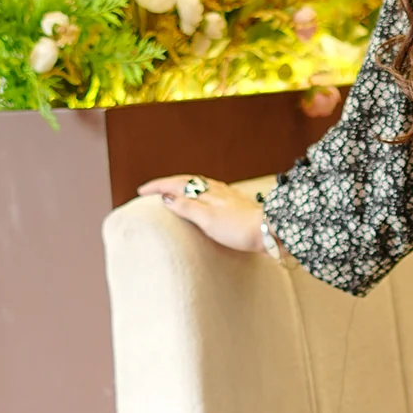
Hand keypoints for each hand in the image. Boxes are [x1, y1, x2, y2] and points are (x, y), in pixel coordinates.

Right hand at [136, 173, 267, 252]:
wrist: (270, 232)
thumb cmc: (238, 228)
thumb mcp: (207, 219)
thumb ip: (186, 207)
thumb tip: (165, 197)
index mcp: (206, 191)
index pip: (175, 184)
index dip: (158, 187)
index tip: (141, 190)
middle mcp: (216, 189)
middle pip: (187, 181)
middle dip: (168, 184)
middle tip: (153, 190)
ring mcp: (227, 195)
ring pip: (200, 185)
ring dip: (183, 187)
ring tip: (173, 192)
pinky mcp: (236, 204)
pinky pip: (211, 192)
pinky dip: (199, 193)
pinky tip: (204, 199)